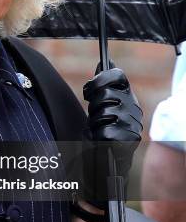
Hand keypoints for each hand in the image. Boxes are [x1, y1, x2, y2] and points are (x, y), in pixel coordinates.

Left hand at [82, 65, 142, 200]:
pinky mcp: (130, 140)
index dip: (99, 80)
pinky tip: (101, 140)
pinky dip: (98, 136)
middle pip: (106, 93)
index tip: (88, 91)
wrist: (108, 159)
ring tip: (98, 129)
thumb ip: (102, 86)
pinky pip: (105, 131)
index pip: (117, 76)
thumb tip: (105, 62)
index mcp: (128, 97)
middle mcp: (134, 108)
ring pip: (104, 113)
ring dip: (95, 123)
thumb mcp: (100, 105)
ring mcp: (133, 124)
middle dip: (93, 105)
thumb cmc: (103, 130)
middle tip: (93, 115)